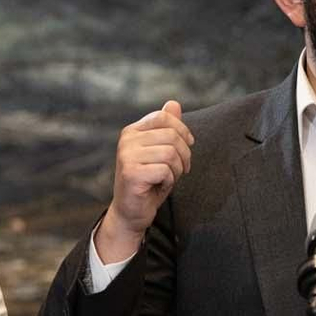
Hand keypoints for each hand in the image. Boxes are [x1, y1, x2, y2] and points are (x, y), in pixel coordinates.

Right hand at [96, 100, 193, 261]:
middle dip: (183, 156)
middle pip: (172, 136)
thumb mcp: (160, 152)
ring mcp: (127, 156)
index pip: (164, 117)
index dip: (182, 130)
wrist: (131, 212)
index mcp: (132, 131)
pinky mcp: (131, 173)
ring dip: (176, 170)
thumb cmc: (148, 181)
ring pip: (171, 153)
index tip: (188, 146)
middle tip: (179, 170)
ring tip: (167, 178)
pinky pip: (165, 170)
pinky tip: (158, 186)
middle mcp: (126, 140)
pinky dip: (169, 182)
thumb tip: (174, 103)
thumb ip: (166, 128)